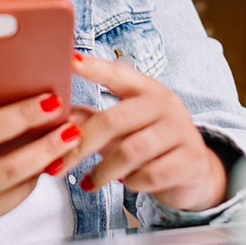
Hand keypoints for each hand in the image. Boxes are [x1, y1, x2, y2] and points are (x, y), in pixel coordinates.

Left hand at [64, 54, 227, 211]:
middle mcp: (164, 104)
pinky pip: (151, 175)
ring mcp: (181, 130)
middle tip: (57, 165)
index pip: (117, 74)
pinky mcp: (191, 159)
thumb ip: (89, 119)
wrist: (194, 172)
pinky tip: (126, 184)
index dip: (93, 67)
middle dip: (81, 145)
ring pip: (131, 151)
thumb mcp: (120, 127)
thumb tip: (51, 114)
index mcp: (144, 88)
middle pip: (113, 120)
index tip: (69, 59)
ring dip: (104, 171)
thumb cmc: (147, 143)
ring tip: (90, 182)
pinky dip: (132, 183)